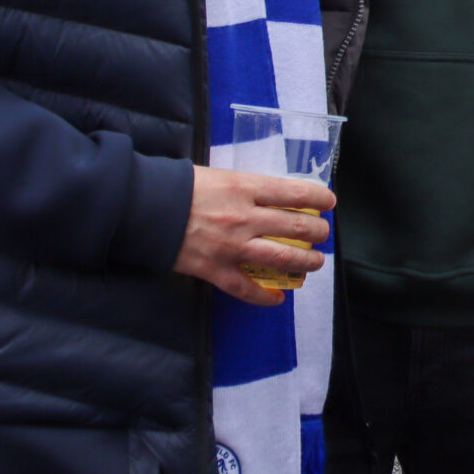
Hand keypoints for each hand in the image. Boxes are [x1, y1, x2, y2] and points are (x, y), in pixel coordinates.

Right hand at [172, 165, 334, 306]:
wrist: (143, 208)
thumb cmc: (179, 186)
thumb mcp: (219, 175)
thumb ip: (246, 187)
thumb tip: (272, 195)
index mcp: (246, 188)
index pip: (294, 193)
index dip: (318, 198)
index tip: (330, 202)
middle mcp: (245, 218)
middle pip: (295, 227)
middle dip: (317, 232)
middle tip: (323, 234)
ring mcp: (232, 247)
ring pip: (281, 258)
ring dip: (305, 262)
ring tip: (314, 263)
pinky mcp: (215, 270)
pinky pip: (247, 289)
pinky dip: (266, 296)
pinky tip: (279, 297)